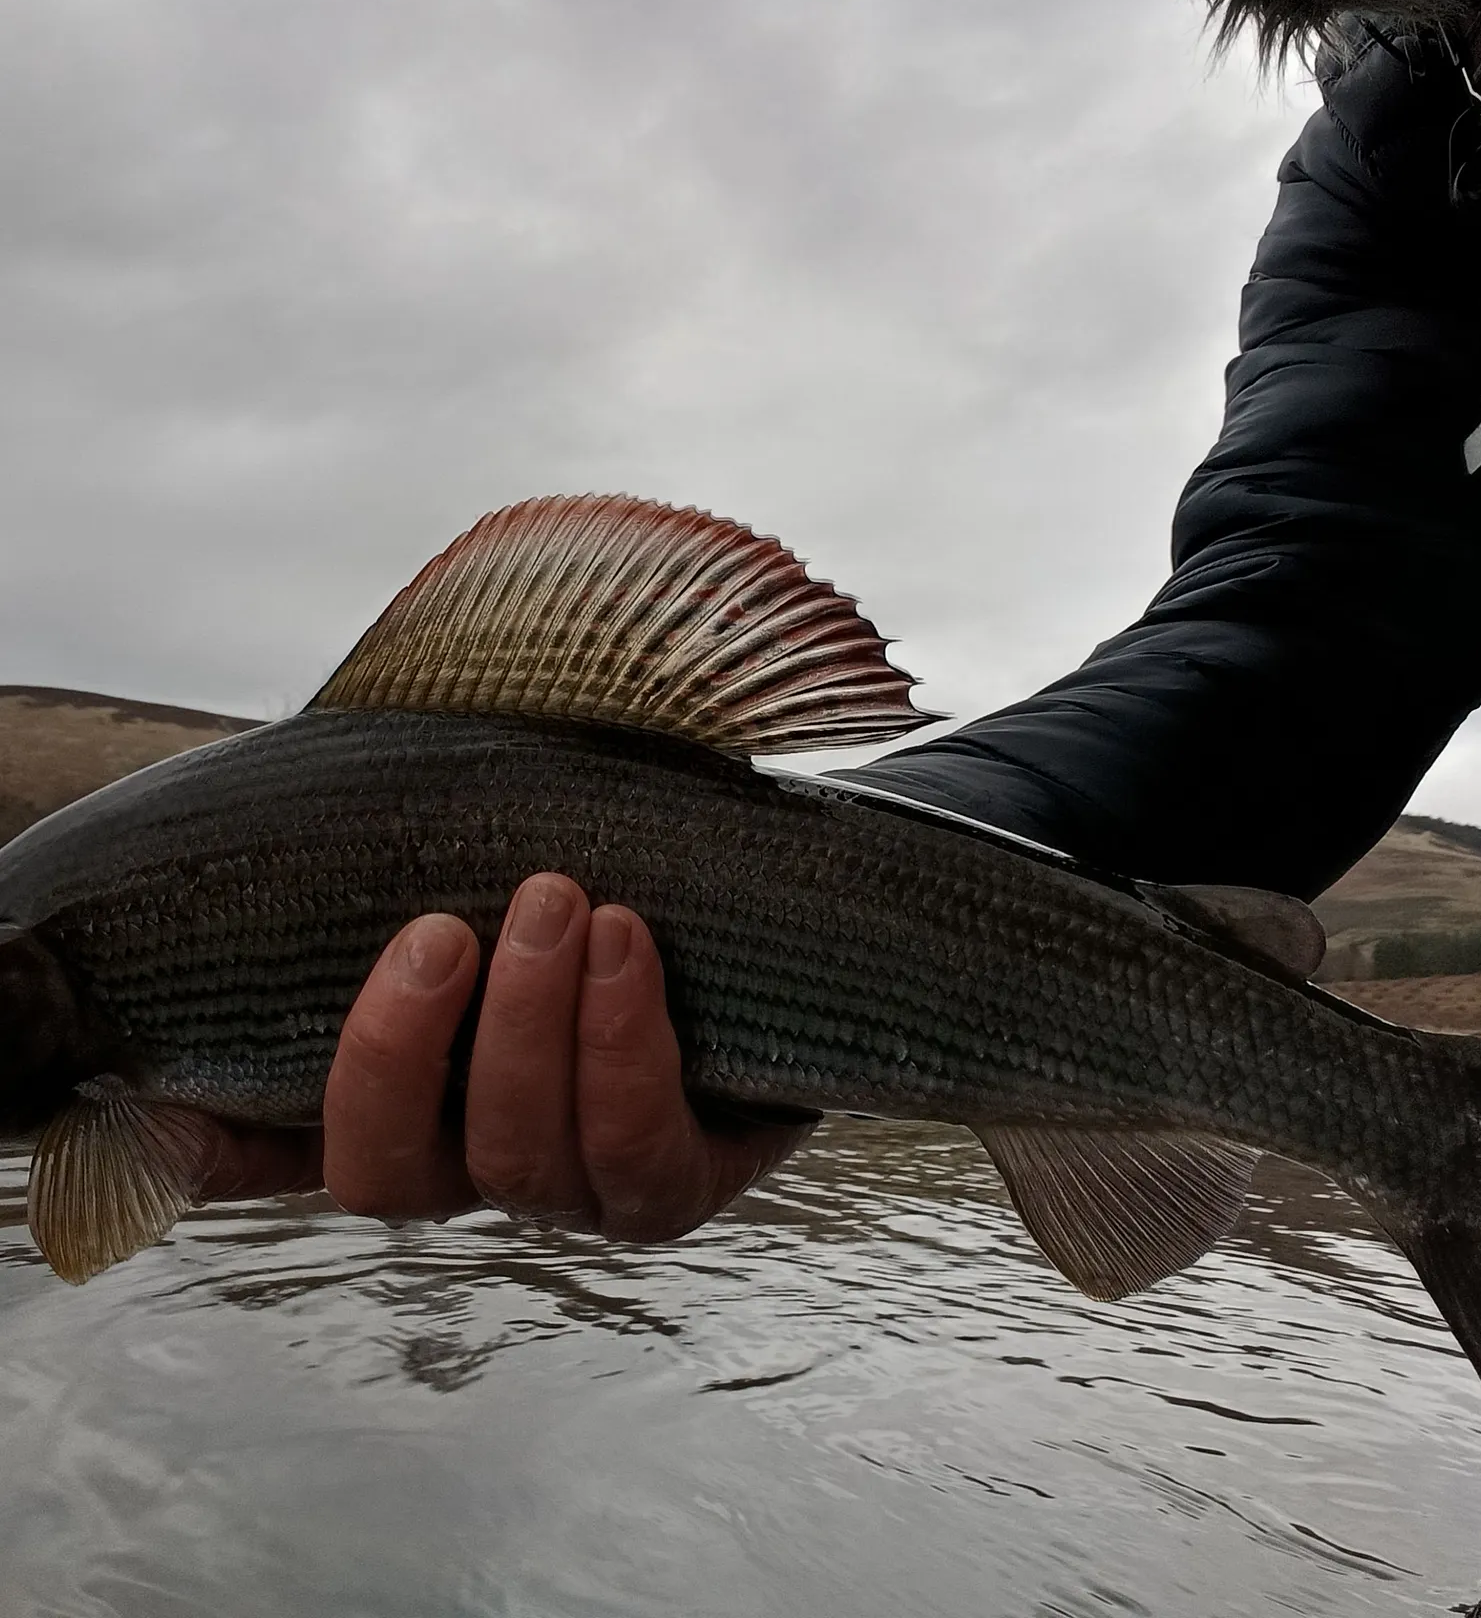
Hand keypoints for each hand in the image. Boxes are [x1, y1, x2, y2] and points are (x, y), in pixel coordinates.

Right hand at [196, 875, 814, 1240]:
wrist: (762, 917)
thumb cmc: (600, 879)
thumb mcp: (484, 864)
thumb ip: (396, 857)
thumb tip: (290, 833)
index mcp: (412, 1107)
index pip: (287, 1152)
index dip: (220, 1148)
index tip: (175, 1098)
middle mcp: (477, 1166)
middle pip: (392, 1173)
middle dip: (405, 1050)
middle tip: (445, 927)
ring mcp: (576, 1189)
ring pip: (518, 1159)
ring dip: (529, 1026)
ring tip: (562, 903)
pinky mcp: (676, 1187)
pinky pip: (637, 1154)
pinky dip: (622, 1049)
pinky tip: (624, 949)